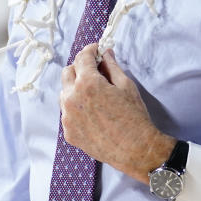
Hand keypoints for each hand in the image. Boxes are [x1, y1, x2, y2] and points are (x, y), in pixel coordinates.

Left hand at [60, 43, 175, 183]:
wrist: (136, 149)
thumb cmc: (134, 116)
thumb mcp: (126, 86)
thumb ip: (111, 66)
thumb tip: (105, 54)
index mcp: (87, 83)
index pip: (81, 58)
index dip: (90, 50)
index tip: (96, 50)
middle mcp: (71, 98)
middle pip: (67, 73)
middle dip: (80, 68)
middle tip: (94, 71)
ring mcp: (67, 117)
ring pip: (65, 94)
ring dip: (75, 89)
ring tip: (94, 95)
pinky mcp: (69, 133)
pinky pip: (68, 114)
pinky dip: (76, 109)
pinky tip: (92, 114)